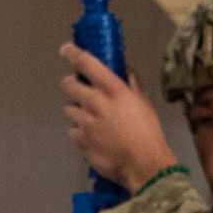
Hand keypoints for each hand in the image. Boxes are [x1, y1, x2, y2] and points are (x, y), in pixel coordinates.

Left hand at [60, 44, 177, 192]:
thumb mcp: (143, 102)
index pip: (87, 64)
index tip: (65, 49)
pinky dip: (79, 130)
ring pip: (69, 109)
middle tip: (77, 88)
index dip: (73, 54)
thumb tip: (123, 71)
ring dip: (76, 110)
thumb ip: (131, 84)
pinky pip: (72, 130)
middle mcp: (94, 102)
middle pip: (69, 85)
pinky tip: (91, 135)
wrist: (141, 163)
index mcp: (112, 89)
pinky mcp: (79, 140)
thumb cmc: (147, 131)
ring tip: (90, 117)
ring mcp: (84, 123)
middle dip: (71, 84)